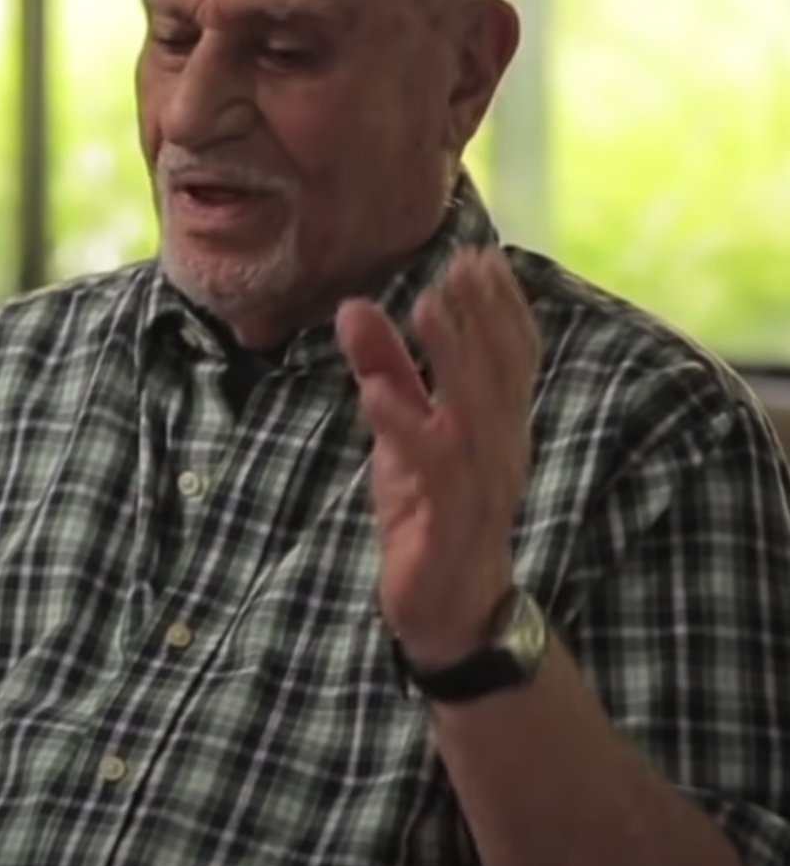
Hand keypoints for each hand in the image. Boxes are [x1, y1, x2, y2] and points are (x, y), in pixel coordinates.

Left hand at [335, 246, 539, 665]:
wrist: (447, 610)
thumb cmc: (428, 514)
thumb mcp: (400, 434)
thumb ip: (386, 373)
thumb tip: (354, 308)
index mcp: (495, 425)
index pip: (510, 357)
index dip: (499, 307)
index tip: (479, 255)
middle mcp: (500, 448)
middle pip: (498, 373)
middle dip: (481, 316)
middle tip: (461, 265)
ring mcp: (480, 485)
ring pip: (474, 412)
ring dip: (452, 357)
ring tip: (427, 306)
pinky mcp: (450, 521)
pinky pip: (431, 469)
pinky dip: (405, 428)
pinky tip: (377, 396)